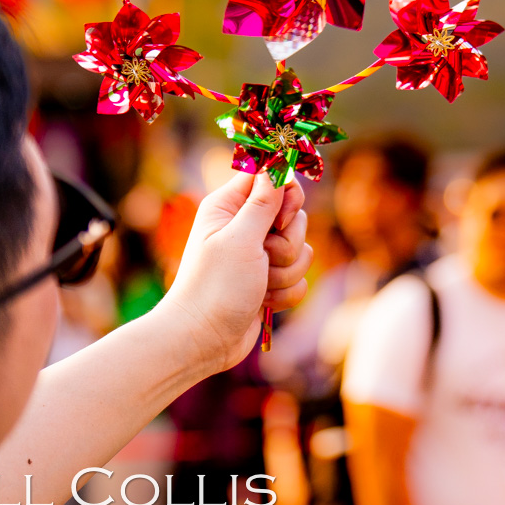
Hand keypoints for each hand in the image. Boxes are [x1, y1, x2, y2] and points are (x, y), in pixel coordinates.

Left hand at [157, 170, 313, 378]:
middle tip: (262, 258)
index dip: (286, 194)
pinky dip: (285, 293)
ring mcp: (259, 255)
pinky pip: (300, 278)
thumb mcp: (241, 239)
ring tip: (258, 286)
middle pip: (295, 215)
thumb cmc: (215, 287)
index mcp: (229, 207)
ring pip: (301, 249)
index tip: (280, 219)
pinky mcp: (269, 281)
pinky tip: (262, 302)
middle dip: (287, 244)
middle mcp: (245, 227)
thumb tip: (278, 164)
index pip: (271, 177)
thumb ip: (264, 201)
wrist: (202, 341)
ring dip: (285, 272)